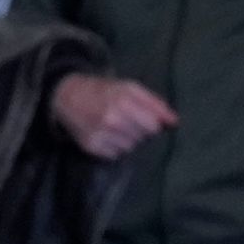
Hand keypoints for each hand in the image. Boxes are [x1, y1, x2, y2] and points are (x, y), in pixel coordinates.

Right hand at [49, 72, 178, 160]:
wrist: (68, 97)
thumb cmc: (104, 90)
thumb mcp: (130, 88)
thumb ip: (155, 103)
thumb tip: (175, 122)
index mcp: (124, 102)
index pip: (153, 127)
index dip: (152, 123)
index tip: (144, 117)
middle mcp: (112, 120)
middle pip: (142, 138)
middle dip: (139, 130)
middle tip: (126, 120)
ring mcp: (100, 136)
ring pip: (130, 148)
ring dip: (127, 140)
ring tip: (116, 128)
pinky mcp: (92, 148)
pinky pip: (116, 155)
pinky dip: (115, 147)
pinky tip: (107, 136)